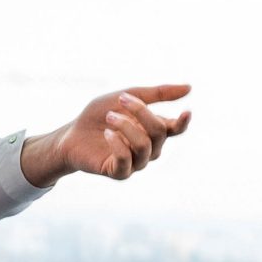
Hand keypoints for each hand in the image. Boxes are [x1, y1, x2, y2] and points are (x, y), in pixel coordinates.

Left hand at [22, 83, 191, 185]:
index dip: (182, 123)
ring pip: (144, 146)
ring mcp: (136, 163)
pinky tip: (107, 133)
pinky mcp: (120, 173)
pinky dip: (117, 144)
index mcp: (153, 131)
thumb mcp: (126, 97)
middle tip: (121, 99)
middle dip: (141, 112)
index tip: (186, 112)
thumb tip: (189, 88)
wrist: (72, 134)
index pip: (175, 129)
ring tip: (110, 116)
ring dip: (126, 126)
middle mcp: (149, 149)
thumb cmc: (100, 116)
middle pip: (159, 132)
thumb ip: (156, 94)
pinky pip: (126, 160)